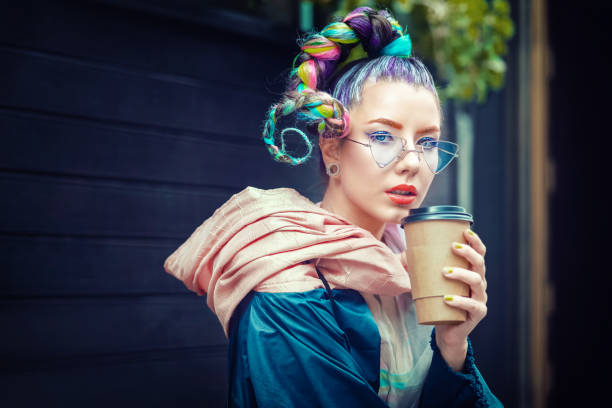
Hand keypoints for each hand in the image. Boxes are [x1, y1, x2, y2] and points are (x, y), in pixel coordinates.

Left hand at [434, 228, 487, 370]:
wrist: (446, 331)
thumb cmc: (439, 303)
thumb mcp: (432, 283)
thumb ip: (423, 268)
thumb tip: (406, 251)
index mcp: (471, 273)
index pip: (479, 254)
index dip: (475, 242)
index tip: (465, 231)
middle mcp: (479, 284)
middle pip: (480, 264)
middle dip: (468, 253)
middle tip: (453, 247)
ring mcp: (480, 299)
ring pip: (477, 281)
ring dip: (461, 274)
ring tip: (445, 272)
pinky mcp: (477, 314)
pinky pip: (472, 306)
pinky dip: (460, 301)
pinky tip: (447, 298)